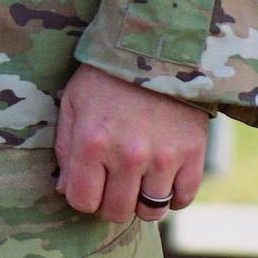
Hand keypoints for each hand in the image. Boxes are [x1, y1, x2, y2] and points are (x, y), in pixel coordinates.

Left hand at [54, 62, 208, 223]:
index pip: (82, 201)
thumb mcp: (73, 101)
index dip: (83, 197)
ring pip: (151, 211)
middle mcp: (127, 154)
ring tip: (139, 179)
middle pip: (116, 211)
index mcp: (92, 141)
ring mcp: (163, 156)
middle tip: (114, 181)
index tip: (89, 183)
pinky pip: (183, 199)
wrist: (157, 46)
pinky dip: (173, 195)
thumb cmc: (107, 75)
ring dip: (142, 201)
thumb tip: (65, 190)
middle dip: (110, 202)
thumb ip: (65, 147)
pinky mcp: (192, 154)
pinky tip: (164, 175)